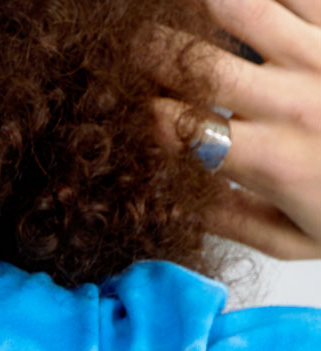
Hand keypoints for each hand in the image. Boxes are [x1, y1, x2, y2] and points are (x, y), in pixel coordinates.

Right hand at [153, 0, 320, 257]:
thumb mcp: (294, 240)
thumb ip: (230, 220)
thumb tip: (175, 198)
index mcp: (270, 159)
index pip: (181, 129)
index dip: (146, 118)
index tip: (137, 116)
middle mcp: (291, 99)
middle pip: (195, 63)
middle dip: (151, 55)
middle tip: (134, 51)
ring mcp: (319, 52)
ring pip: (237, 6)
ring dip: (199, 8)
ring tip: (185, 14)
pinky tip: (245, 11)